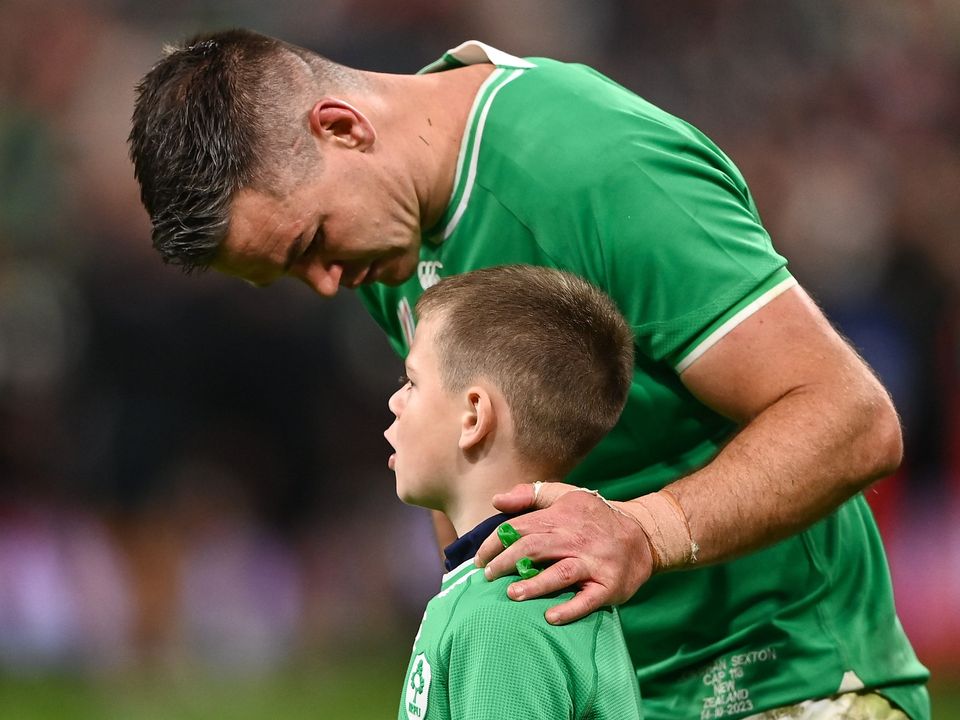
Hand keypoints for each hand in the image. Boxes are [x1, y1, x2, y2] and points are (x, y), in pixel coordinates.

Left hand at [474, 482, 653, 624]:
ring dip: (534, 585)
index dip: (496, 542)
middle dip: (506, 563)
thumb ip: (530, 495)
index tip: (479, 558)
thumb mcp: (565, 496)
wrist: (642, 535)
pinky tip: (550, 617)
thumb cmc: (594, 518)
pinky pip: (588, 599)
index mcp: (560, 517)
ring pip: (559, 573)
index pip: (520, 528)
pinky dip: (569, 608)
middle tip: (487, 577)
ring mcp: (592, 563)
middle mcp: (575, 539)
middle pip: (534, 549)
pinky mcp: (608, 585)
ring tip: (511, 595)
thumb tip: (496, 500)